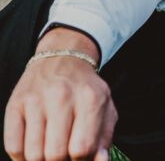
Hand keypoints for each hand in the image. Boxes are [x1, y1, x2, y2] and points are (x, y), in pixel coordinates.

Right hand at [4, 29, 115, 160]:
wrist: (62, 59)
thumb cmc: (86, 89)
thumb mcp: (105, 107)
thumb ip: (104, 137)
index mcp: (90, 99)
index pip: (81, 148)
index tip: (79, 158)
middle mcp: (62, 97)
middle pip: (55, 154)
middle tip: (63, 156)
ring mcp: (36, 100)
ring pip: (33, 154)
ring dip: (40, 160)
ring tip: (49, 152)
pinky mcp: (15, 104)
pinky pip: (12, 146)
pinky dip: (21, 157)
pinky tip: (32, 151)